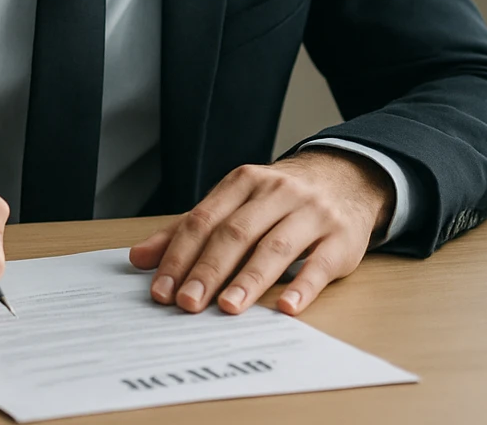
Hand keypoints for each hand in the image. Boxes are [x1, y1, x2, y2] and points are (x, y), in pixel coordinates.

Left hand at [129, 149, 392, 316]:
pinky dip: (303, 286)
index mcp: (244, 183)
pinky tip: (286, 307)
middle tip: (187, 303)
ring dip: (249, 279)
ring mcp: (312, 213)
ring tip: (227, 307)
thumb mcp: (235, 202)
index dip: (180, 255)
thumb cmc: (280, 199)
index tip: (161, 288)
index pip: (204, 220)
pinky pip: (321, 264)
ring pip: (275, 246)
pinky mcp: (341, 238)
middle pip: (236, 233)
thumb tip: (139, 258)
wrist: (347, 178)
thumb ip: (189, 229)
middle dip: (208, 270)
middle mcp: (277, 193)